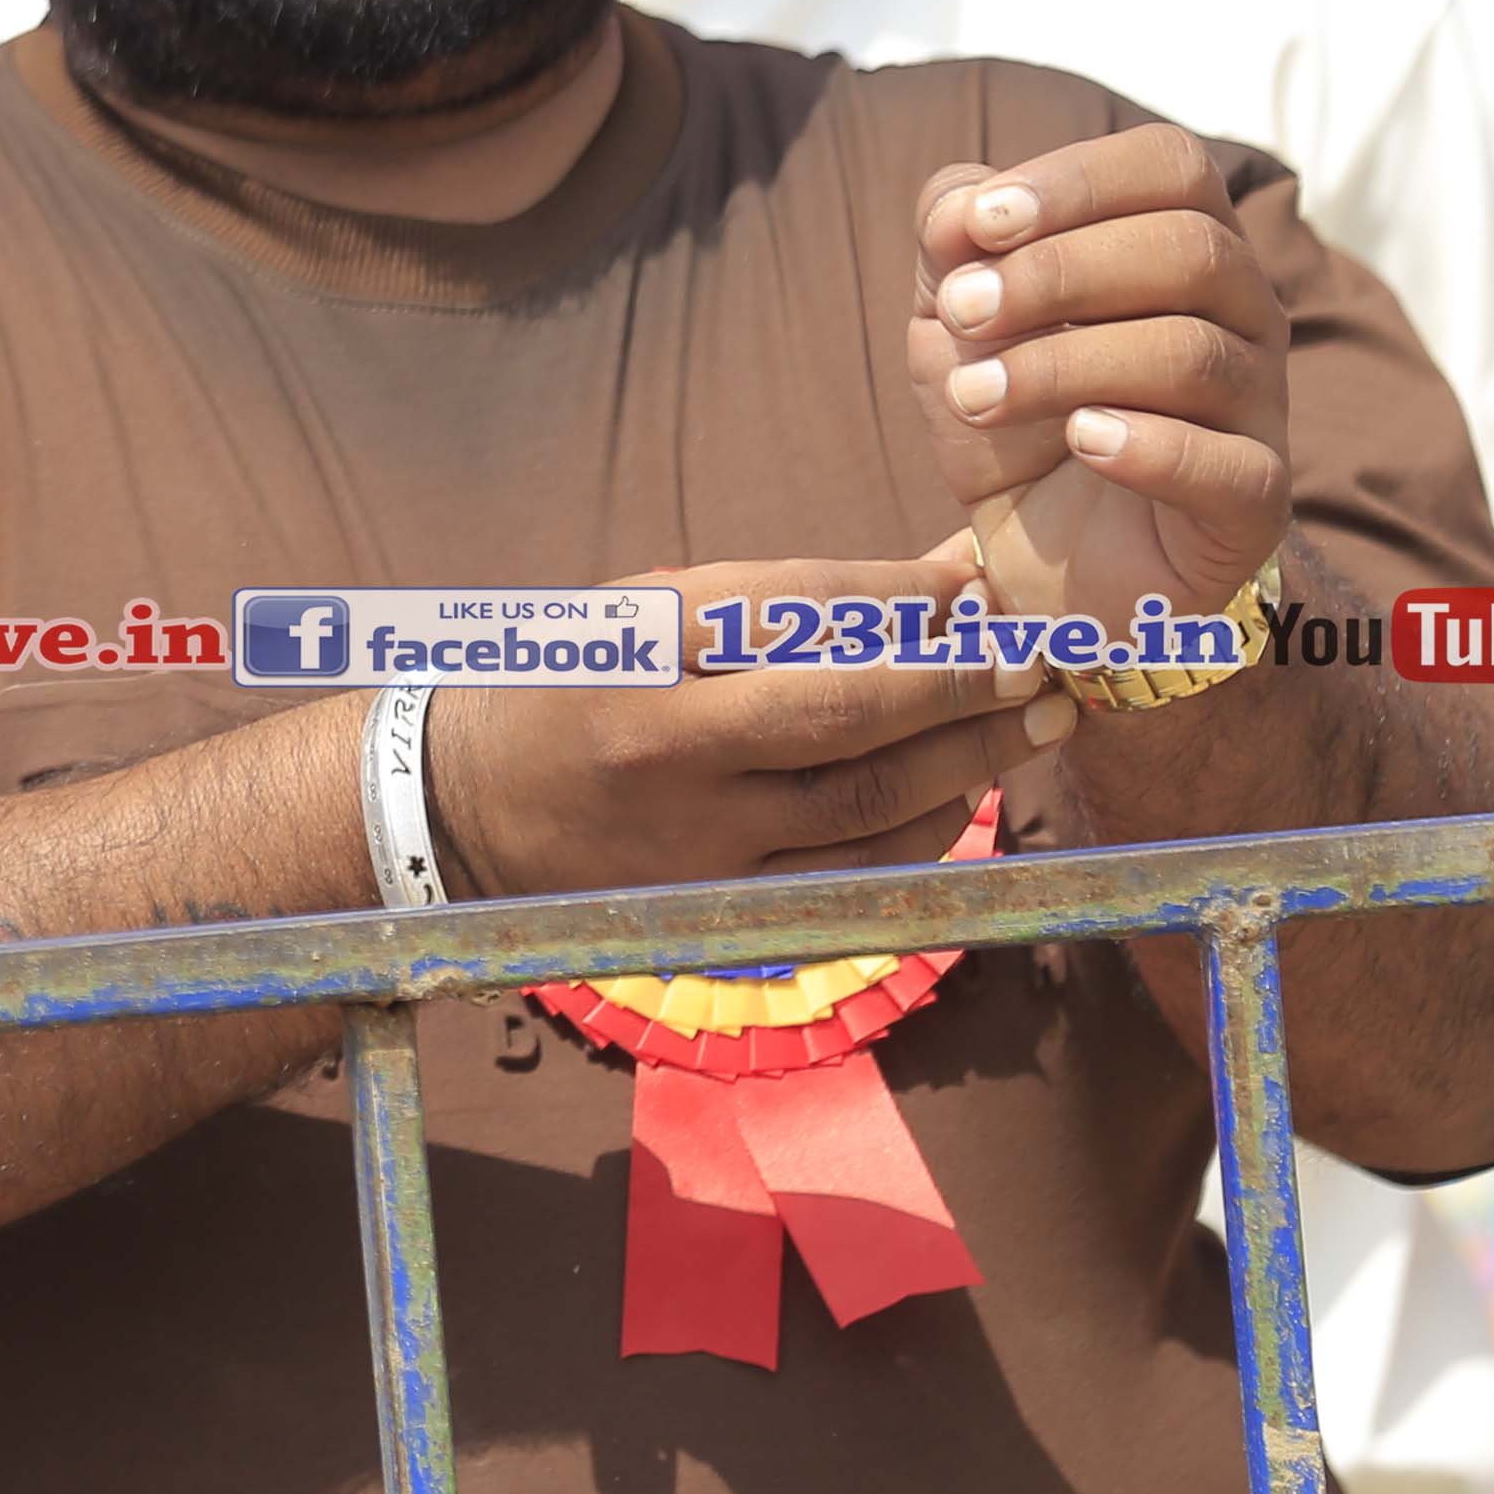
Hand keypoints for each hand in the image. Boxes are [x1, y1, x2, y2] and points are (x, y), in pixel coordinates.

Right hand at [421, 549, 1068, 902]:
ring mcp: (695, 842)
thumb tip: (943, 582)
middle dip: (966, 687)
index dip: (905, 598)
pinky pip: (853, 881)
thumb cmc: (566, 685)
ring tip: (1033, 723)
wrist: (451, 807)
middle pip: (853, 718)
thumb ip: (794, 601)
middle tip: (1041, 661)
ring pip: (870, 808)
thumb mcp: (651, 614)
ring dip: (971, 763)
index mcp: (642, 650)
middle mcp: (668, 748)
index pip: (800, 611)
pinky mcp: (713, 911)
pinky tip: (966, 795)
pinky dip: (925, 836)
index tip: (977, 586)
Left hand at [903, 129, 1291, 631]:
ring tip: (977, 397)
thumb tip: (960, 205)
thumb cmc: (1017, 414)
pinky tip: (1082, 442)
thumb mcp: (956, 319)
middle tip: (961, 312)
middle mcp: (1241, 316)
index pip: (1172, 167)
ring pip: (1194, 354)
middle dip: (1058, 272)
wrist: (1043, 561)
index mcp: (1185, 245)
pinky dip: (1150, 447)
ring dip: (1064, 365)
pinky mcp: (1253, 505)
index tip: (981, 222)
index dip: (1079, 180)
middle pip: (1190, 251)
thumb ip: (952, 243)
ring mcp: (1257, 410)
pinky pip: (1231, 465)